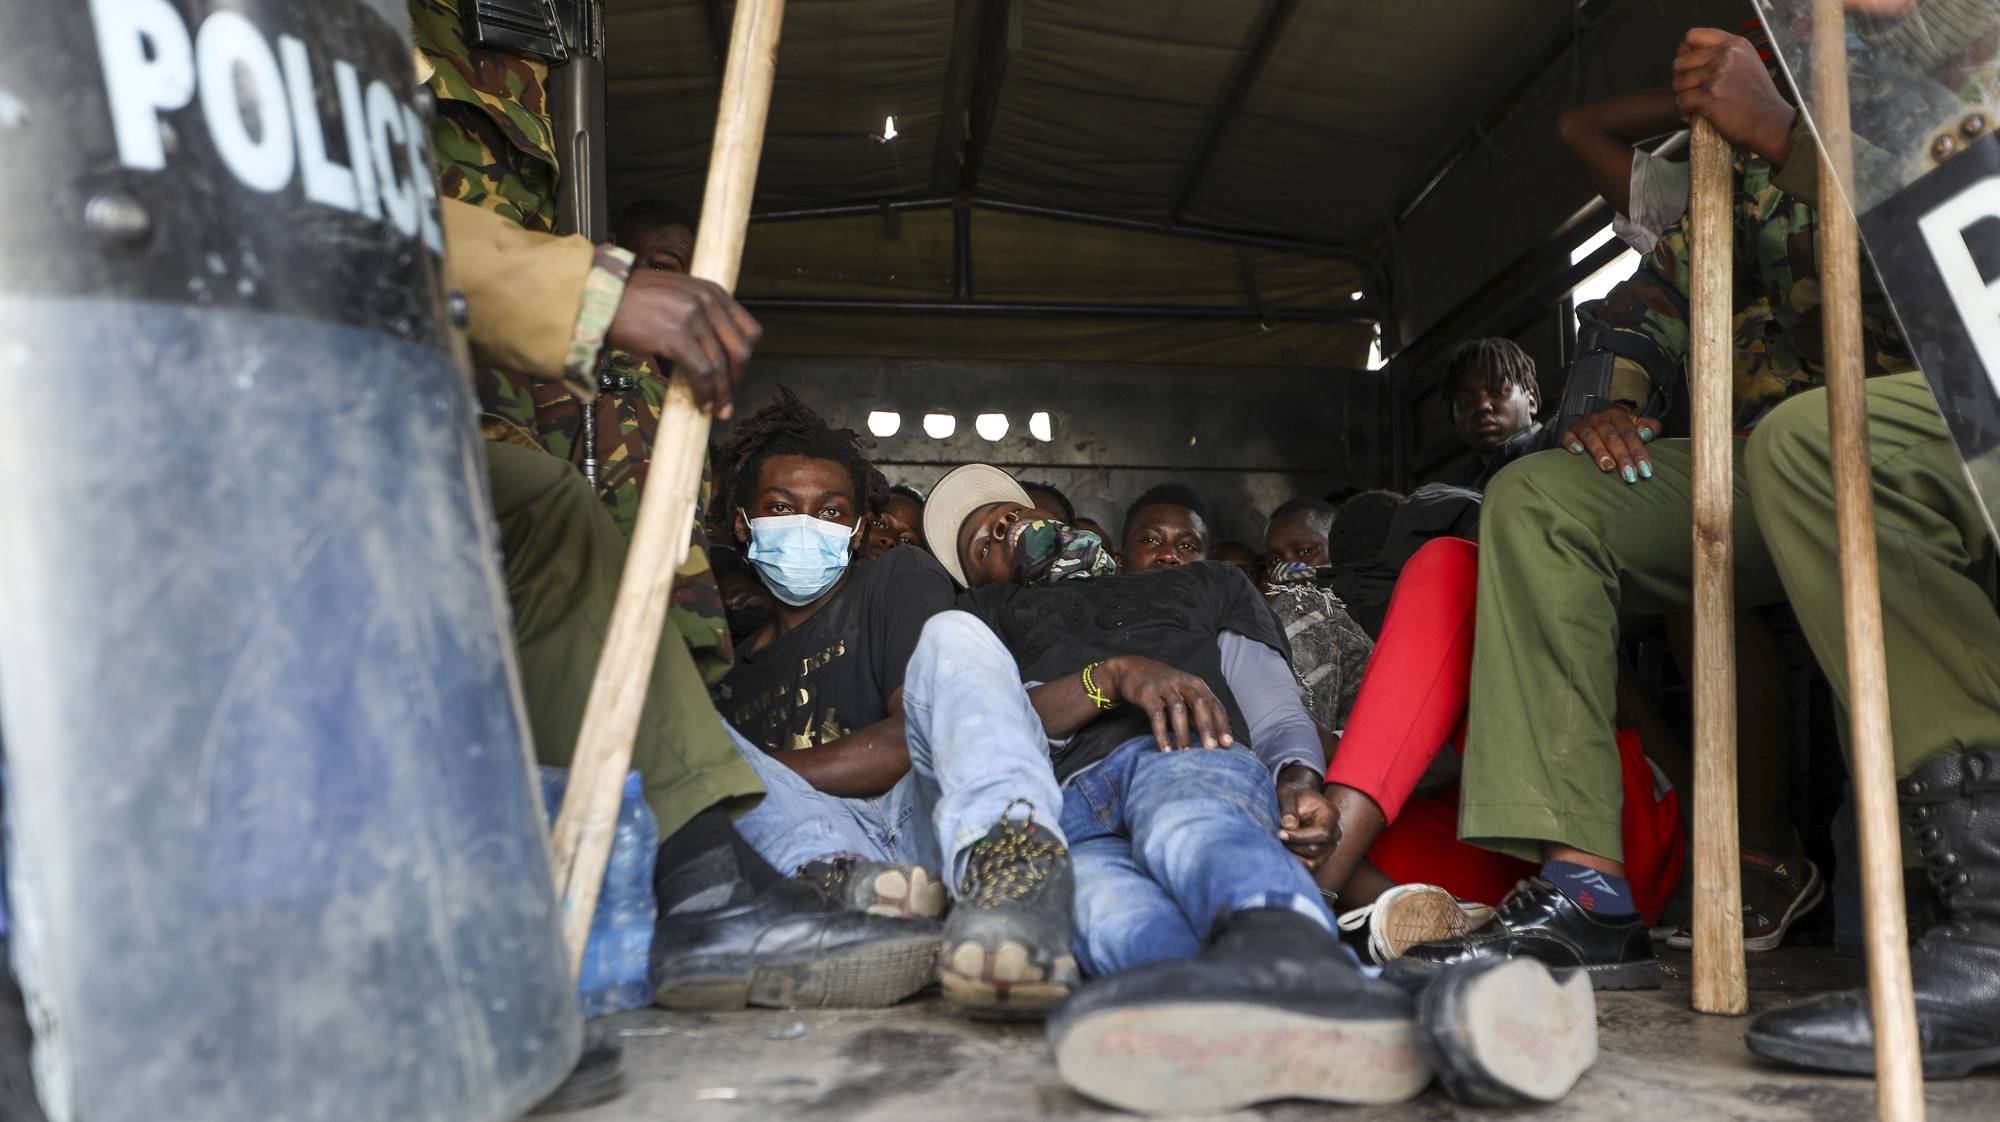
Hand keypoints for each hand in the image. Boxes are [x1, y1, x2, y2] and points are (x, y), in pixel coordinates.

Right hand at [605, 269, 760, 418]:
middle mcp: (707, 301)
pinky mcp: (675, 336)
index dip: (745, 359)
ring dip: (721, 394)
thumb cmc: (632, 300)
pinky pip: (701, 373)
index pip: (750, 330)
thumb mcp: (678, 295)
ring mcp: (692, 317)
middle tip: (728, 400)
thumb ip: (701, 313)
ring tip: (716, 410)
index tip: (735, 376)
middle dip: (736, 380)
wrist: (600, 296)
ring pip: (720, 366)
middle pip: (740, 351)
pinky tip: (701, 403)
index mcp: (712, 291)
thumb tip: (715, 351)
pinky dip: (704, 393)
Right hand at [1097, 655, 1234, 750]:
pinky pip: (1157, 715)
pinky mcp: (1148, 694)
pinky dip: (1161, 733)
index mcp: (1197, 684)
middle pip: (1200, 704)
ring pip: (1178, 709)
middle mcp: (1183, 683)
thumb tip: (1214, 739)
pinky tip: (1165, 749)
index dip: (1222, 724)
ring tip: (1186, 752)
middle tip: (1212, 748)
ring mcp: (1165, 687)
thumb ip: (1197, 713)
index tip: (1228, 744)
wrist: (1132, 669)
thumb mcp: (1184, 694)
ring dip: (1183, 731)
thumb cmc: (1164, 687)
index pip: (1214, 704)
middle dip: (1207, 727)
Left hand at [1277, 769, 1338, 876]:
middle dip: (1292, 846)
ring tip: (1278, 844)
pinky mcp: (1320, 856)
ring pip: (1313, 862)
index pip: (1322, 833)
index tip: (1280, 833)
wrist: (1296, 801)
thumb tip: (1289, 825)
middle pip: (1315, 850)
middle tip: (1275, 837)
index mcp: (1331, 814)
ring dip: (1292, 856)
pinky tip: (1281, 852)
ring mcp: (1329, 846)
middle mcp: (1334, 832)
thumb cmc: (1292, 796)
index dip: (1299, 836)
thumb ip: (1288, 807)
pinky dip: (1294, 863)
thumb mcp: (1287, 795)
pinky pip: (1309, 867)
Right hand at [1560, 404, 1661, 483]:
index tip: (1645, 471)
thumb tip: (1648, 434)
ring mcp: (1584, 425)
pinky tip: (1577, 452)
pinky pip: (1569, 436)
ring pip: (1592, 437)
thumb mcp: (1637, 424)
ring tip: (1608, 468)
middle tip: (1629, 475)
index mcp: (1619, 416)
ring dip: (1600, 452)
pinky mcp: (1570, 432)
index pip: (1630, 434)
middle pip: (1612, 437)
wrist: (1596, 419)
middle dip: (1622, 457)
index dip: (1638, 452)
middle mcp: (1600, 418)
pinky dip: (1572, 443)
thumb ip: (1649, 428)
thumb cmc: (1619, 428)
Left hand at [1673, 28, 1798, 166]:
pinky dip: (1683, 112)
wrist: (1770, 123)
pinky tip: (1694, 115)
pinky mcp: (1710, 96)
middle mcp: (1727, 55)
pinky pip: (1680, 101)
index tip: (1687, 67)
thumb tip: (1691, 53)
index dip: (1683, 52)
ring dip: (1682, 97)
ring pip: (1678, 83)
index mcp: (1735, 44)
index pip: (1693, 36)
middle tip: (1690, 92)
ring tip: (1695, 106)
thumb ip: (1724, 54)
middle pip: (1680, 62)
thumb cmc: (1758, 98)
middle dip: (1680, 79)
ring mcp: (1718, 75)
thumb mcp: (1747, 63)